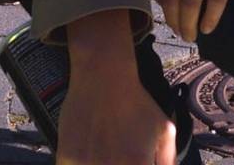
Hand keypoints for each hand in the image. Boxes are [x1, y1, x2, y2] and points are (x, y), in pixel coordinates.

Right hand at [54, 11, 176, 164]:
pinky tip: (87, 159)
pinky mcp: (66, 158)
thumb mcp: (165, 130)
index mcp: (137, 164)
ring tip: (103, 158)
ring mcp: (85, 164)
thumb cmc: (136, 103)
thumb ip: (167, 160)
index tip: (134, 164)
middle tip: (117, 159)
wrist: (103, 78)